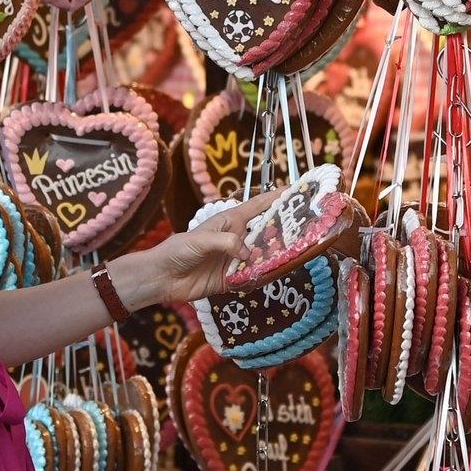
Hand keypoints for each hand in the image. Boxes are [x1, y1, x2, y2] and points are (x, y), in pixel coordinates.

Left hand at [110, 189, 281, 307]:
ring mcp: (236, 259)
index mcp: (231, 221)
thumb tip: (248, 253)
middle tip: (308, 229)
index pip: (259, 206)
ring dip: (277, 255)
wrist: (162, 277)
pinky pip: (254, 277)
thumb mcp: (201, 240)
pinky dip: (264, 276)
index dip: (277, 197)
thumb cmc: (178, 249)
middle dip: (286, 229)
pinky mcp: (233, 279)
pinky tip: (276, 275)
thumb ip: (226, 242)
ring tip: (298, 252)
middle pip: (267, 231)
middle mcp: (238, 238)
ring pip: (264, 255)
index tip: (298, 190)